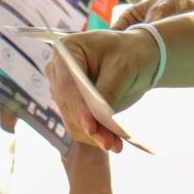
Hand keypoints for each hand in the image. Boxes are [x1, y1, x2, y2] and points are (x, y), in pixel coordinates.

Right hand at [43, 29, 158, 151]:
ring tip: (114, 144)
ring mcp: (62, 89)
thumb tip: (97, 119)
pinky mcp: (71, 104)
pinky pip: (78, 125)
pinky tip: (112, 141)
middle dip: (87, 126)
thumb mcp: (122, 68)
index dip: (78, 108)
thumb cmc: (129, 52)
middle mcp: (58, 70)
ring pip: (72, 120)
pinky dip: (94, 135)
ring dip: (92, 136)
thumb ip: (107, 92)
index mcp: (68, 50)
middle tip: (109, 143)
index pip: (67, 84)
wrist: (136, 55)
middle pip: (67, 105)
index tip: (90, 127)